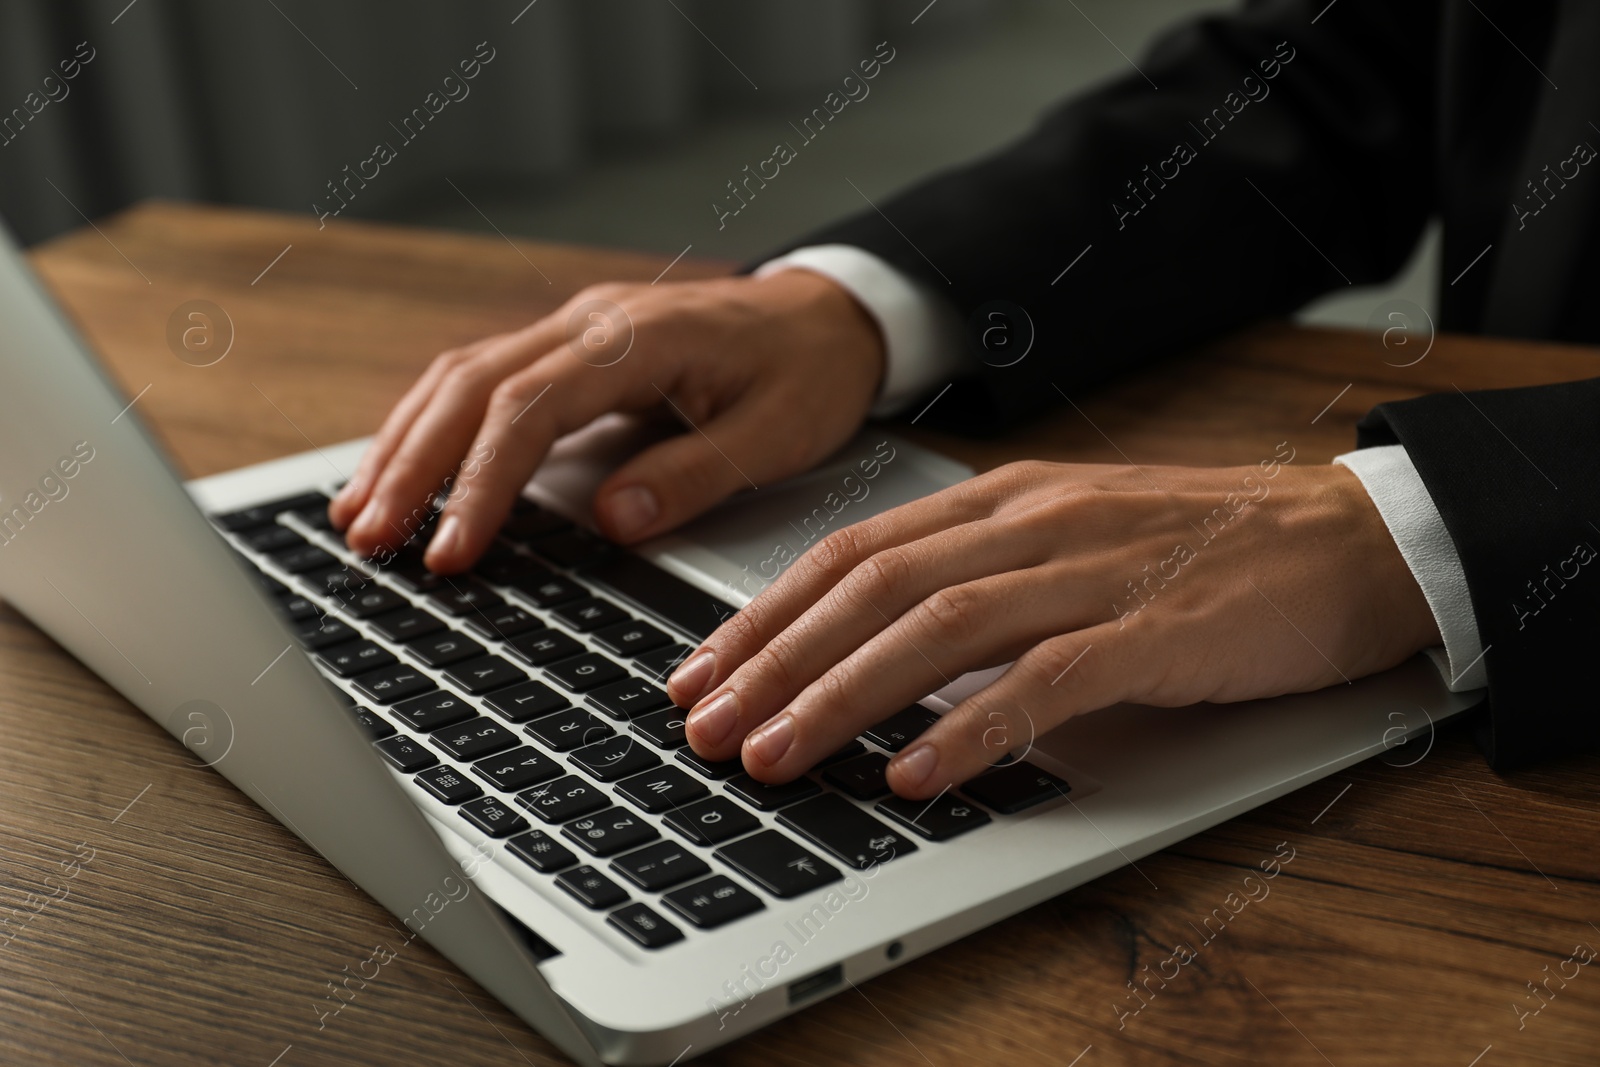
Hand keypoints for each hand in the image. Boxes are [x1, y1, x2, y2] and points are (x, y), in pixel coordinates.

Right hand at [329, 270, 884, 569]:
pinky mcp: (572, 346)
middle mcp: (590, 321)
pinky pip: (484, 379)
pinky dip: (435, 425)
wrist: (831, 314)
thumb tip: (613, 519)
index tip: (450, 551)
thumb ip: (694, 474)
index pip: (530, 411)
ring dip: (406, 443)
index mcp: (637, 339)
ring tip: (358, 513)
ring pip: (462, 376)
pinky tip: (404, 468)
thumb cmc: (809, 372)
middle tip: (368, 539)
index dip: (482, 484)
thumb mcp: (776, 434)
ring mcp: (575, 326)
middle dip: (413, 465)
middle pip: (471, 386)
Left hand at [667, 456, 1440, 797]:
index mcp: (1005, 498)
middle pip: (873, 587)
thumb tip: (876, 647)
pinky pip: (1048, 678)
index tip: (699, 671)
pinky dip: (973, 728)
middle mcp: (1035, 522)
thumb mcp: (1071, 540)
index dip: (765, 613)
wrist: (1351, 537)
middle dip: (774, 661)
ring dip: (843, 696)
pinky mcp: (1159, 628)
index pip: (854, 551)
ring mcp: (1097, 571)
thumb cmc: (1206, 548)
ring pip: (939, 627)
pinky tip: (916, 773)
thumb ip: (981, 579)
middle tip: (705, 727)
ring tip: (776, 757)